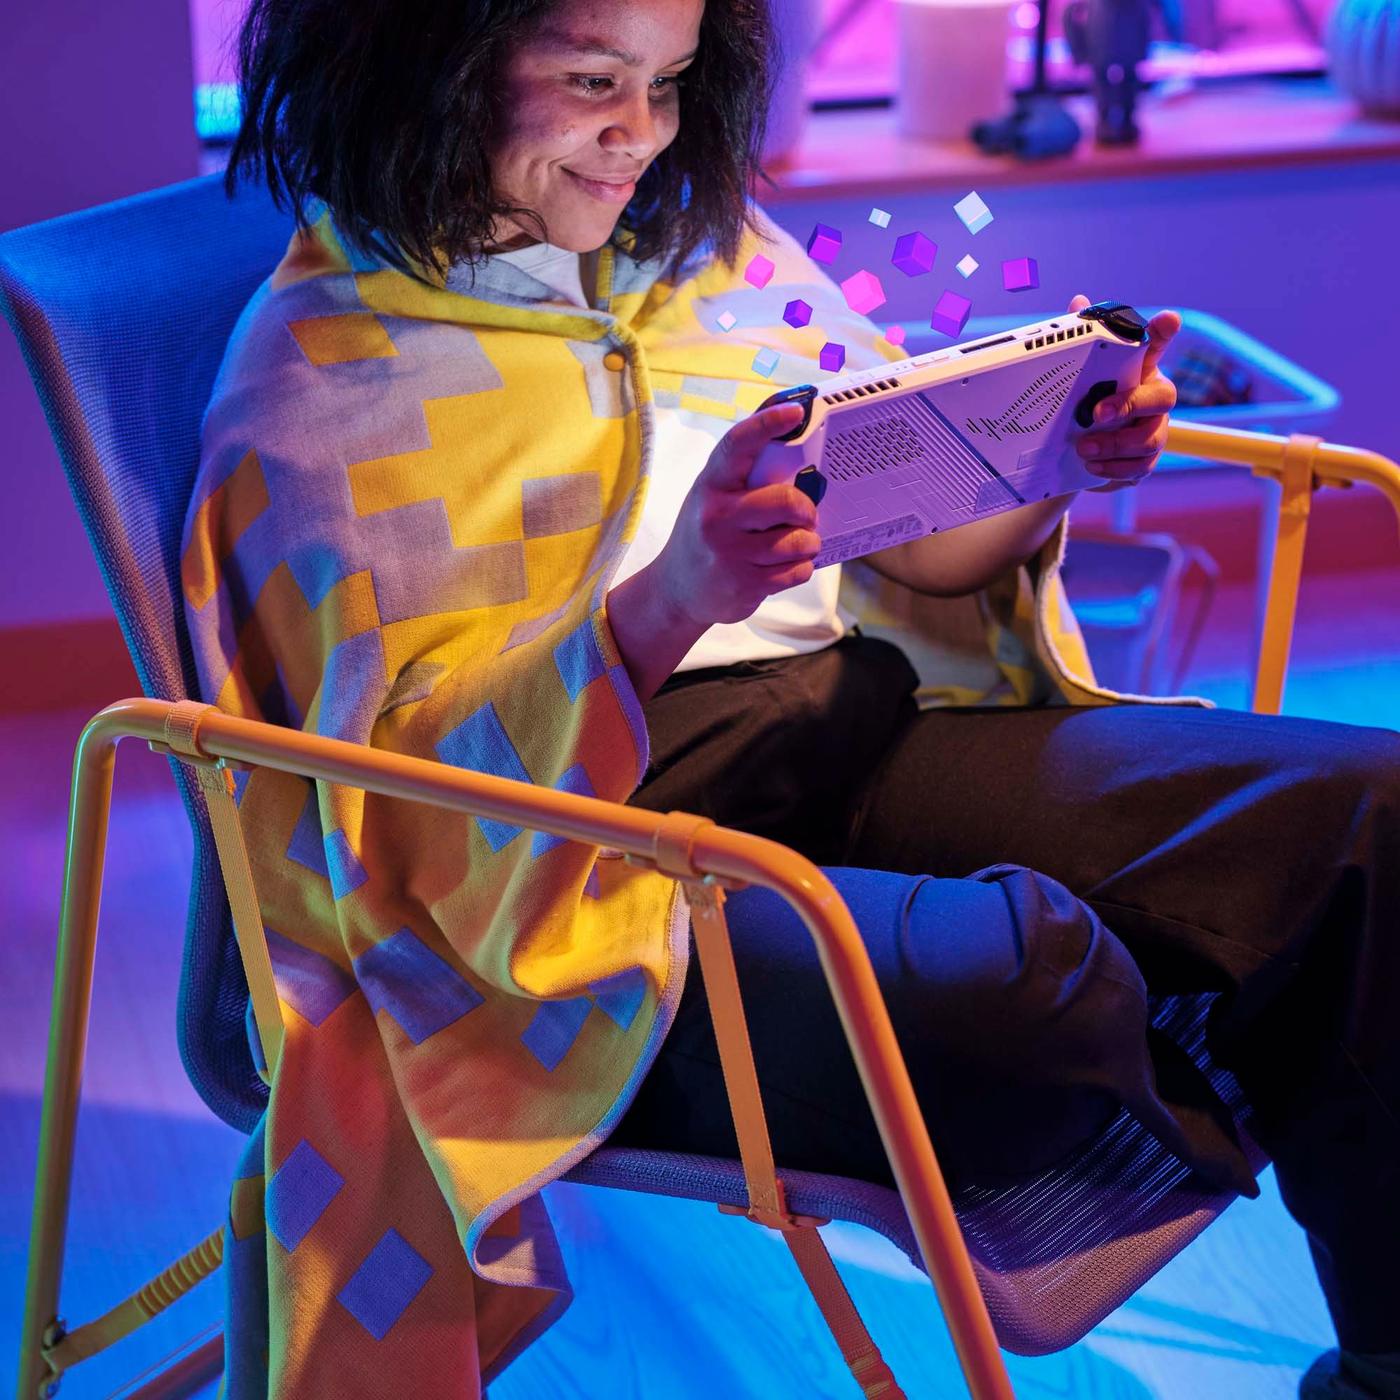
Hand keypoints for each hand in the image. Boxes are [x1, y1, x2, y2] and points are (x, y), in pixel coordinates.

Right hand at [653, 402, 820, 626]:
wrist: (676, 591)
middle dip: (807, 509)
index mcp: (711, 485)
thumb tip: (793, 441)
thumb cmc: (705, 534)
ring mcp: (730, 553)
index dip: (768, 424)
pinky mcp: (745, 584)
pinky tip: (784, 566)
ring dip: (809, 542)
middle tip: (807, 514)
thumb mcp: (713, 498)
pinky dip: (801, 568)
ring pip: (799, 540)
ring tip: (798, 543)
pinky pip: (797, 571)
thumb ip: (744, 476)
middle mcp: (717, 516)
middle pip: (786, 500)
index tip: (796, 411)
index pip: (738, 444)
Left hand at [1069, 293, 1179, 493]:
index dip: (1163, 332)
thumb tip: (1078, 302)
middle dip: (1130, 405)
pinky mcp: (1145, 462)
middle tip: (1097, 414)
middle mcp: (1154, 399)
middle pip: (1163, 397)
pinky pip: (1139, 468)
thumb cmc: (1089, 403)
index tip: (1167, 319)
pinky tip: (1092, 466)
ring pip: (1150, 439)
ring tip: (1084, 448)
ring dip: (1115, 445)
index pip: (1157, 345)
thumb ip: (1082, 343)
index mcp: (1139, 371)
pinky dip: (1113, 469)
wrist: (1080, 453)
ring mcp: (1154, 431)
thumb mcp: (1080, 377)